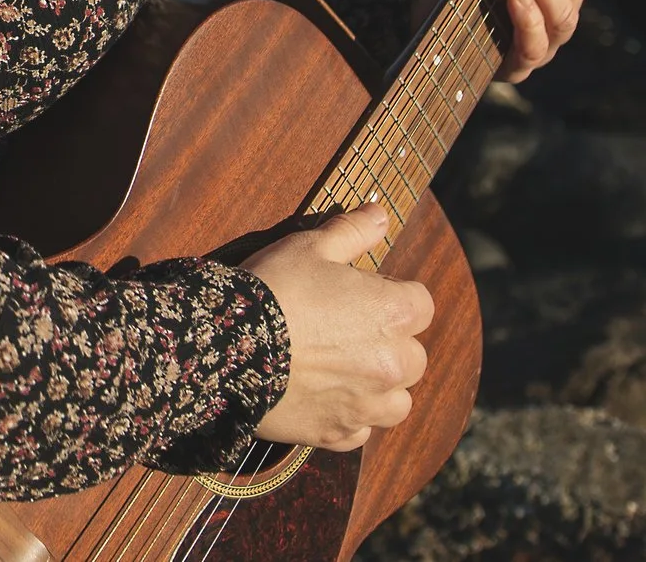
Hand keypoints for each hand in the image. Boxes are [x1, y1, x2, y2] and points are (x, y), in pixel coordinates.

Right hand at [244, 204, 433, 452]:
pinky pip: (360, 432)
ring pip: (396, 401)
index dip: (391, 294)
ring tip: (343, 371)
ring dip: (379, 388)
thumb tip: (380, 212)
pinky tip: (323, 398)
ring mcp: (366, 404)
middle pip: (414, 356)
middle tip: (347, 331)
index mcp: (393, 313)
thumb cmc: (272, 289)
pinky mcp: (338, 433)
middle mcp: (392, 364)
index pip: (421, 304)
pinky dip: (349, 418)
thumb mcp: (309, 247)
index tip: (361, 293)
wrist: (225, 347)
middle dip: (390, 344)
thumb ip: (352, 231)